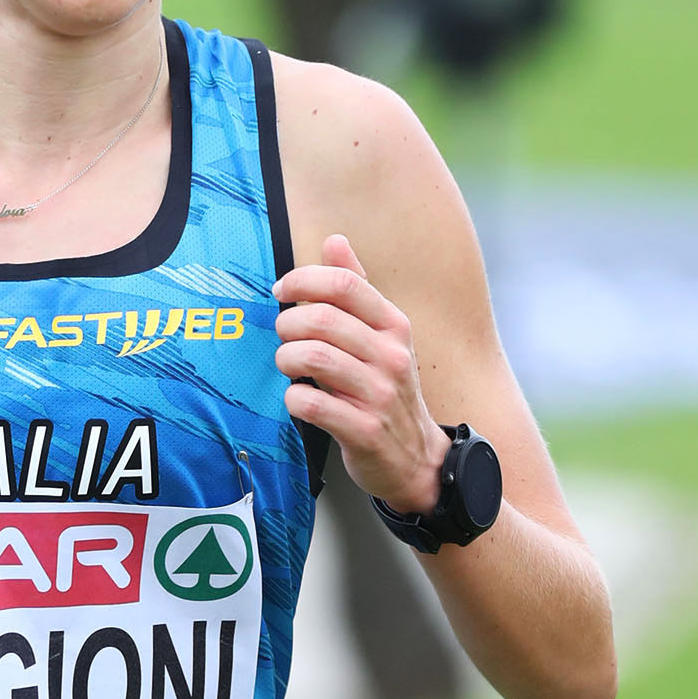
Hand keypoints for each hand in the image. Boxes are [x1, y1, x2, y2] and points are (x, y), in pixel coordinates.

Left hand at [274, 234, 448, 514]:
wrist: (416, 457)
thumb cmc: (387, 389)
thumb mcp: (382, 336)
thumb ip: (357, 289)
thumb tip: (334, 241)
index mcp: (394, 326)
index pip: (344, 284)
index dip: (302, 280)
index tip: (280, 292)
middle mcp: (391, 356)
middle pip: (322, 319)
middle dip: (288, 324)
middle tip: (283, 336)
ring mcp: (379, 394)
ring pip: (313, 358)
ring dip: (286, 359)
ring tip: (288, 365)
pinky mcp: (364, 431)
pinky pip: (311, 404)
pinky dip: (293, 399)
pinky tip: (298, 399)